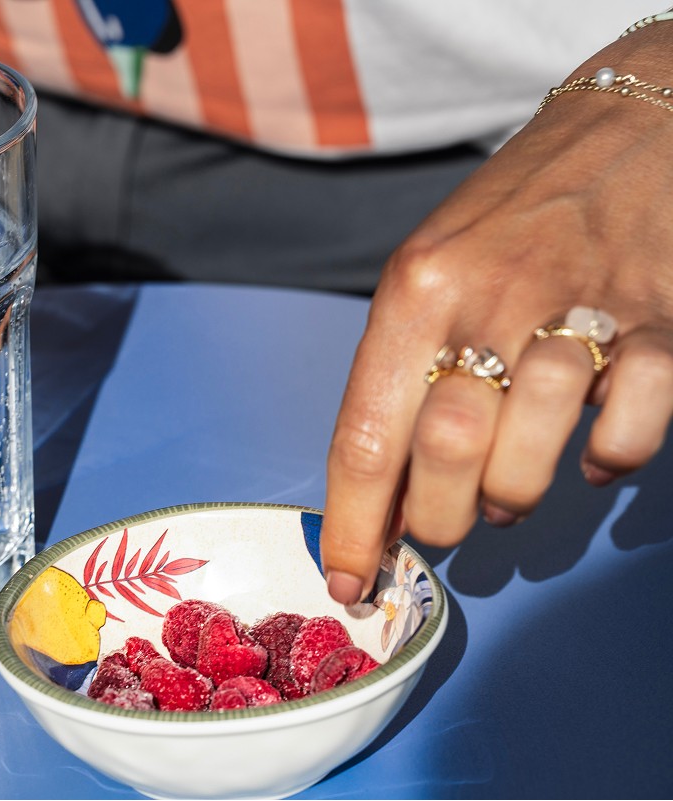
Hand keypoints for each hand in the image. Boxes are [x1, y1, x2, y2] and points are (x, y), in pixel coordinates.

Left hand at [320, 27, 672, 602]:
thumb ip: (404, 367)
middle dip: (435, 519)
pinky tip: (590, 451)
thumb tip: (384, 486)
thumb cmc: (510, 214)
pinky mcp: (660, 325)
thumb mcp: (429, 270)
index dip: (353, 524)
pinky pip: (626, 431)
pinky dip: (606, 460)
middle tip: (441, 525)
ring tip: (507, 491)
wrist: (629, 127)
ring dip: (512, 498)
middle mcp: (488, 301)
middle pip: (442, 455)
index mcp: (416, 292)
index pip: (366, 433)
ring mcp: (579, 311)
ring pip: (527, 457)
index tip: (350, 582)